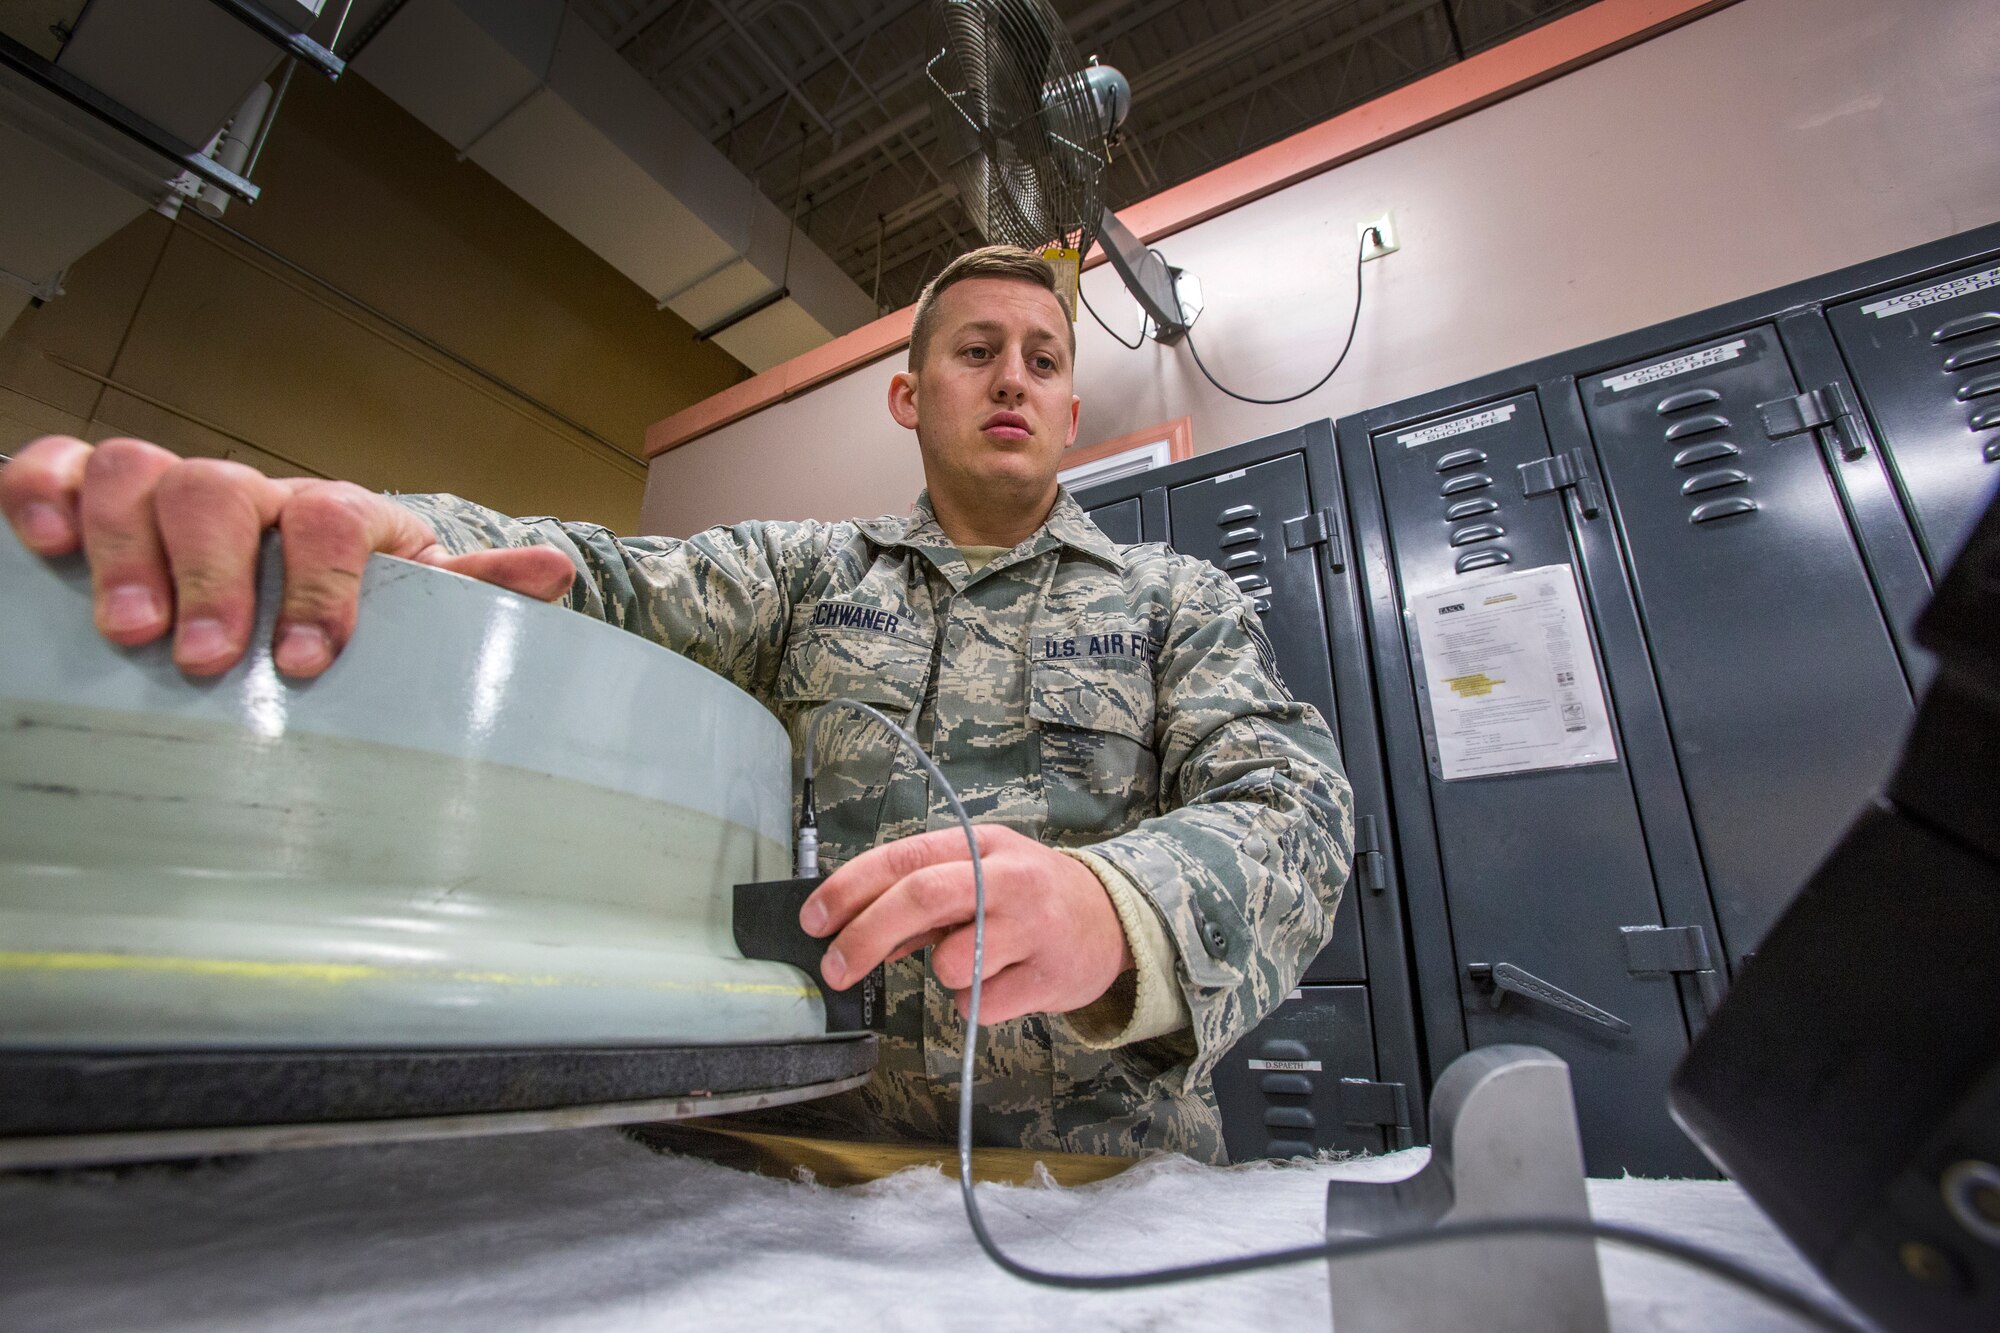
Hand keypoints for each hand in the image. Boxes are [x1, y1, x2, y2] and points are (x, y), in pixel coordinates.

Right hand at [1, 435, 575, 677]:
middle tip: (202, 660)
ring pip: (137, 471)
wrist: (294, 581)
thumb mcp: (417, 606)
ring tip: (125, 634)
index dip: (320, 586)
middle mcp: (253, 495)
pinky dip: (38, 492)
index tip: (305, 662)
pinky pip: (55, 466)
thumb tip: (552, 572)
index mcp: (338, 516)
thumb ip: (474, 596)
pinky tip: (40, 546)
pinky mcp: (93, 497)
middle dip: (212, 576)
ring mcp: (171, 489)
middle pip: (221, 492)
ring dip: (126, 546)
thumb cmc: (353, 605)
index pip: (331, 521)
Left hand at [800, 825, 1134, 1024]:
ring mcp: (1033, 927)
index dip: (850, 888)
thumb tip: (852, 929)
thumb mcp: (980, 876)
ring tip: (975, 961)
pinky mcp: (1049, 978)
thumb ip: (922, 899)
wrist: (1115, 921)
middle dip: (864, 935)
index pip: (904, 858)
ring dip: (943, 972)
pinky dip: (976, 1002)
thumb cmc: (1030, 896)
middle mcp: (1008, 878)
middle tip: (834, 969)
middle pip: (921, 898)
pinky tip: (1005, 981)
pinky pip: (979, 1005)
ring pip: (950, 964)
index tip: (812, 920)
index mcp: (982, 844)